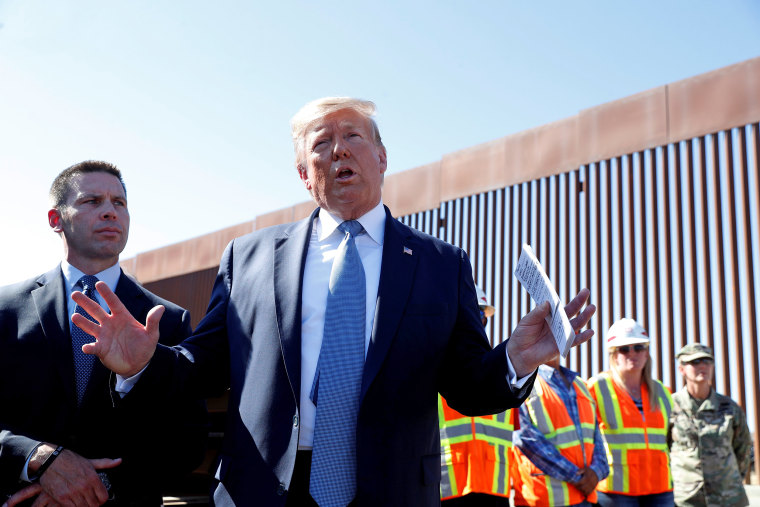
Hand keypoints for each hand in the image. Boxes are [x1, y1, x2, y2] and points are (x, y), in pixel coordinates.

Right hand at [3, 447, 120, 506]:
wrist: (49, 460)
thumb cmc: (70, 460)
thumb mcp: (89, 461)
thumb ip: (105, 463)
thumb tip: (119, 461)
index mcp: (93, 477)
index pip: (103, 497)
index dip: (102, 500)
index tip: (99, 499)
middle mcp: (84, 486)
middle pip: (94, 505)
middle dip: (93, 505)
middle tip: (90, 502)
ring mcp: (72, 493)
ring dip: (84, 506)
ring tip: (82, 502)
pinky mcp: (61, 498)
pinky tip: (73, 503)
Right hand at [72, 281, 162, 376]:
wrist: (138, 364)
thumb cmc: (144, 346)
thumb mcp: (152, 334)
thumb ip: (153, 321)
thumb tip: (160, 308)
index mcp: (122, 317)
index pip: (113, 302)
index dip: (107, 293)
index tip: (99, 283)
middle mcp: (110, 324)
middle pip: (96, 311)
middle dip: (86, 302)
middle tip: (75, 293)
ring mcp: (104, 336)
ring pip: (90, 327)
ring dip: (82, 322)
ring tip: (74, 316)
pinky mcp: (101, 349)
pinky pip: (93, 347)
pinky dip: (89, 347)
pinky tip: (86, 347)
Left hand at [507, 288, 594, 377]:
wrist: (519, 353)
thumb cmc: (523, 334)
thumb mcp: (527, 321)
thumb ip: (537, 313)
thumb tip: (548, 302)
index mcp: (549, 315)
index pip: (559, 304)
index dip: (565, 297)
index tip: (567, 289)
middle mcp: (557, 323)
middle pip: (570, 311)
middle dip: (578, 302)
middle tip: (586, 291)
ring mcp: (561, 334)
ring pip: (576, 324)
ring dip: (584, 316)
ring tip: (592, 308)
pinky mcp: (562, 345)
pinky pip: (574, 341)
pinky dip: (583, 337)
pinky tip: (590, 332)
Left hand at [573, 467, 598, 496]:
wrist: (597, 473)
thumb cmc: (589, 471)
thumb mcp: (584, 469)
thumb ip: (580, 471)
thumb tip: (576, 474)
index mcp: (587, 478)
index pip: (580, 483)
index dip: (575, 484)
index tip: (572, 482)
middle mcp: (590, 483)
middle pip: (582, 488)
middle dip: (577, 487)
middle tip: (575, 485)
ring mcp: (592, 486)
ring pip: (585, 491)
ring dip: (580, 490)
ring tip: (578, 487)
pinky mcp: (593, 489)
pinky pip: (588, 493)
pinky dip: (584, 492)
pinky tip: (582, 490)